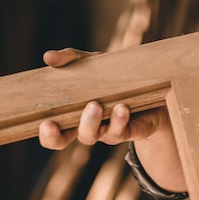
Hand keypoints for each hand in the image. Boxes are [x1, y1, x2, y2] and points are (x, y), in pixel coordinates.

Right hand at [39, 48, 169, 149]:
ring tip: (94, 104)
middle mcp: (86, 126)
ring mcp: (107, 131)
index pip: (52, 131)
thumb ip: (71, 58)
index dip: (46, 132)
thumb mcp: (93, 64)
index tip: (43, 122)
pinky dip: (120, 118)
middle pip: (62, 142)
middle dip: (56, 136)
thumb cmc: (115, 78)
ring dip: (90, 121)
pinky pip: (121, 130)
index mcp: (72, 114)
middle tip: (52, 123)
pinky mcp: (129, 130)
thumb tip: (48, 57)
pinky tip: (121, 106)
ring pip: (92, 136)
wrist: (155, 89)